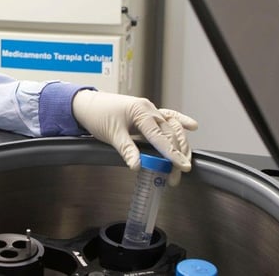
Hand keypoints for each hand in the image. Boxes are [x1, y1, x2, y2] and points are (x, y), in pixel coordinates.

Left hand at [72, 90, 197, 184]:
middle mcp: (148, 109)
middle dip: (176, 154)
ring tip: (184, 161)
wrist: (86, 104)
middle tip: (178, 174)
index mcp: (141, 111)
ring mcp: (149, 110)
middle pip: (170, 133)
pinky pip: (167, 118)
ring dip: (179, 144)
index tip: (181, 166)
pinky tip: (192, 126)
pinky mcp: (146, 114)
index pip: (160, 136)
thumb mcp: (112, 134)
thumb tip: (137, 165)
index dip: (172, 153)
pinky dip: (179, 122)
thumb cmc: (97, 115)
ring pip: (171, 127)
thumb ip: (126, 150)